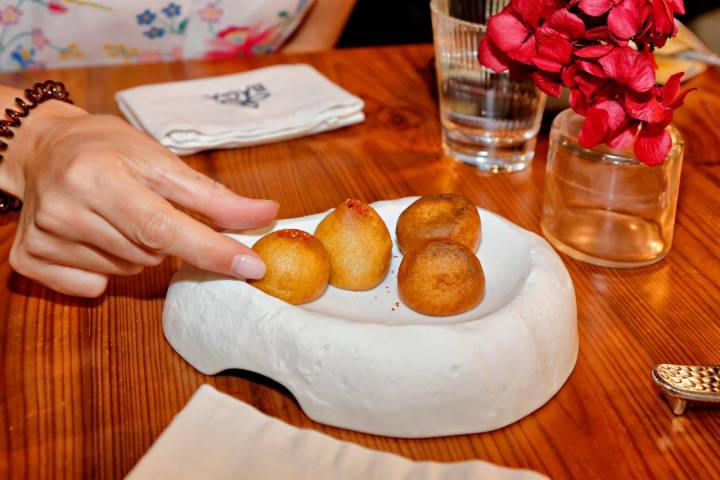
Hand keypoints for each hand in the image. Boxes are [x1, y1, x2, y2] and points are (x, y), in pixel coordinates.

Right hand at [4, 103, 277, 296]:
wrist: (43, 148)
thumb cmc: (109, 150)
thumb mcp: (161, 161)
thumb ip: (213, 196)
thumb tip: (266, 215)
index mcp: (99, 176)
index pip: (163, 226)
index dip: (211, 250)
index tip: (252, 267)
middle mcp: (65, 210)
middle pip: (150, 254)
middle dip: (166, 239)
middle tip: (147, 205)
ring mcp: (44, 238)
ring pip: (126, 271)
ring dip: (138, 251)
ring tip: (117, 215)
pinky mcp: (30, 259)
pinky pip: (91, 286)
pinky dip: (105, 269)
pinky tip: (94, 236)